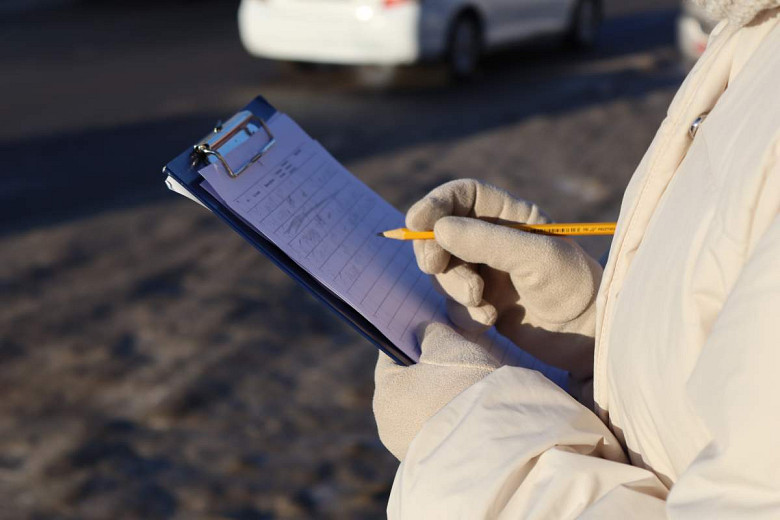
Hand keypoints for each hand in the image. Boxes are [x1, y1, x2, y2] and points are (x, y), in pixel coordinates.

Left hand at [373, 322, 498, 460]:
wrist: (495, 445)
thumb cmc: (465, 387)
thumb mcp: (448, 345)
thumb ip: (431, 332)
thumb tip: (424, 333)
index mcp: (384, 394)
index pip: (389, 355)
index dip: (409, 338)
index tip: (426, 328)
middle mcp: (389, 425)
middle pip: (406, 384)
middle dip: (427, 369)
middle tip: (453, 354)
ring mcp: (409, 449)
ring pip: (422, 410)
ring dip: (440, 396)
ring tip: (468, 384)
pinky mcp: (432, 464)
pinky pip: (438, 432)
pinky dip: (451, 418)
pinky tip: (472, 410)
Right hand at [406, 179, 601, 379]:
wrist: (586, 337)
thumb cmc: (572, 287)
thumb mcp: (536, 257)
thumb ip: (487, 241)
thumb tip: (439, 228)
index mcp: (508, 216)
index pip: (462, 197)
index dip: (435, 204)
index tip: (416, 222)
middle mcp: (492, 240)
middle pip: (441, 235)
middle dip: (437, 253)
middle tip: (435, 268)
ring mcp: (484, 272)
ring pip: (443, 273)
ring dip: (454, 288)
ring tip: (481, 304)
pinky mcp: (481, 303)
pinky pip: (452, 304)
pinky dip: (464, 314)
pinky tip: (489, 322)